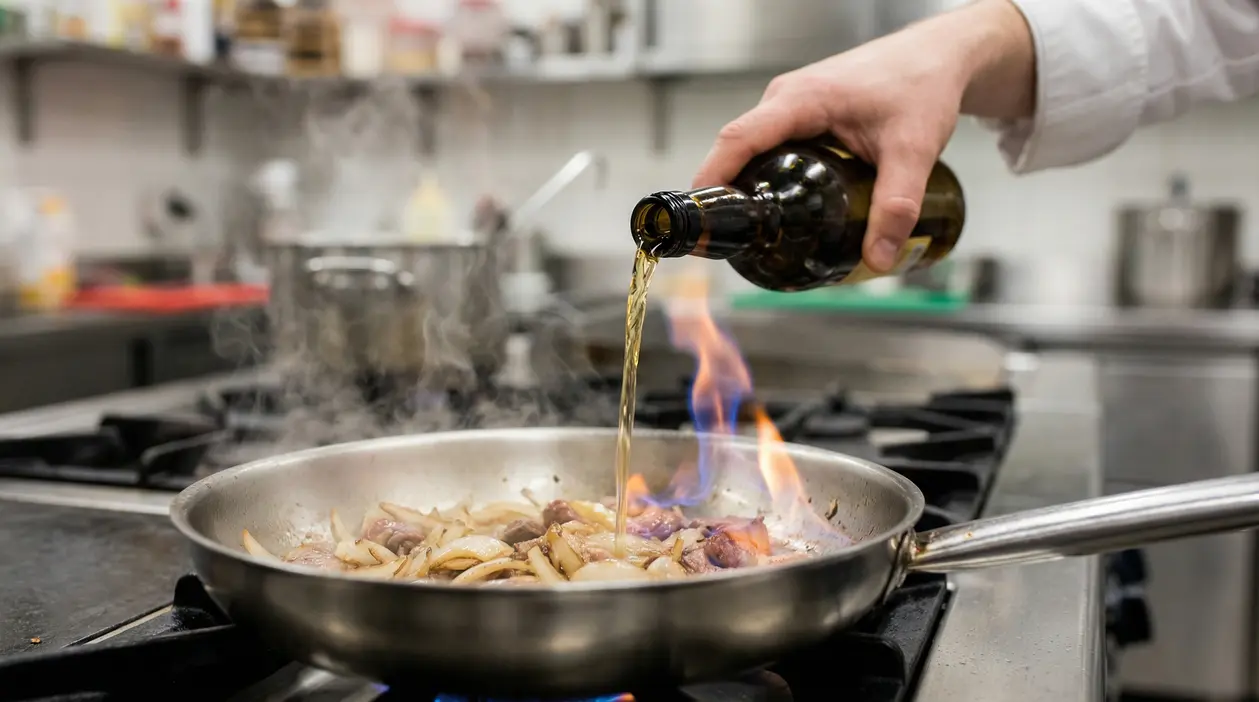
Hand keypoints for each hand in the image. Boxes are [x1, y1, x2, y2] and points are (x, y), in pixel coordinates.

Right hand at [693, 0, 1033, 272]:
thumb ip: (897, 205)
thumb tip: (877, 258)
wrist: (940, 57)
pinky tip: (776, 208)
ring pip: (753, 150)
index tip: (702, 215)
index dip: (712, 177)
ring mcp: (790, 106)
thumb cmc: (923, 85)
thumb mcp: (914, 150)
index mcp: (802, 99)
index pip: (739, 139)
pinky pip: (770, 148)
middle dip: (726, 195)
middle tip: (729, 241)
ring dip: (745, 187)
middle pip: (737, 150)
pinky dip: (765, 177)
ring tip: (749, 233)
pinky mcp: (802, 116)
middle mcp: (786, 99)